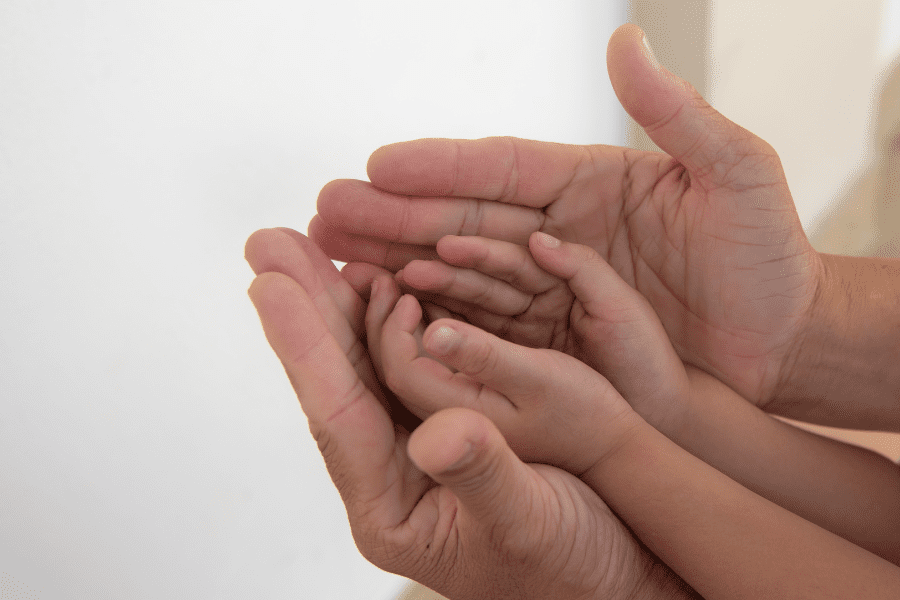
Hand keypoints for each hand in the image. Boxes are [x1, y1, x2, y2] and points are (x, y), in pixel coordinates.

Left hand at [245, 228, 695, 599]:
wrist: (614, 576)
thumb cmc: (573, 567)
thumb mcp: (530, 523)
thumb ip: (482, 476)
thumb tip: (435, 432)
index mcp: (394, 508)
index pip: (337, 415)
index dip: (303, 345)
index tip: (268, 283)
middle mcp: (393, 475)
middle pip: (338, 378)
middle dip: (305, 306)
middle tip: (269, 243)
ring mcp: (417, 449)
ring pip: (366, 364)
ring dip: (339, 302)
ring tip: (312, 247)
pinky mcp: (447, 429)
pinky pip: (405, 364)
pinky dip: (391, 316)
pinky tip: (380, 280)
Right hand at [312, 23, 822, 412]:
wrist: (785, 340)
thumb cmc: (769, 255)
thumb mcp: (737, 169)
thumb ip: (676, 111)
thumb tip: (625, 39)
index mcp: (590, 182)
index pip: (501, 168)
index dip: (439, 166)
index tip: (377, 164)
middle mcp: (557, 230)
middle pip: (461, 219)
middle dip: (391, 217)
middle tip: (324, 214)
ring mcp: (550, 284)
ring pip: (459, 271)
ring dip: (395, 265)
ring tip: (333, 259)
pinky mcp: (554, 336)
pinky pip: (484, 324)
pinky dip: (434, 317)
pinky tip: (386, 313)